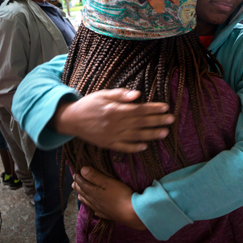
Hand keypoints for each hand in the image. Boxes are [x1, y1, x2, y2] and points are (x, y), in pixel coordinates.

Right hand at [54, 89, 174, 152]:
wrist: (71, 119)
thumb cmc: (89, 104)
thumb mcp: (103, 94)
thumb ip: (121, 95)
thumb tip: (138, 95)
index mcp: (115, 110)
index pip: (139, 109)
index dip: (153, 109)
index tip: (166, 107)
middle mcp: (115, 124)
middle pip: (141, 122)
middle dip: (157, 121)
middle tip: (171, 119)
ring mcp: (112, 136)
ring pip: (136, 136)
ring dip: (151, 134)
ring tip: (165, 133)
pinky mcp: (107, 144)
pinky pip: (124, 147)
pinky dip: (135, 147)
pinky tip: (145, 146)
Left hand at [72, 167, 145, 230]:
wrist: (130, 212)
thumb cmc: (120, 194)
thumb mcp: (108, 181)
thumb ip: (94, 176)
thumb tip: (82, 170)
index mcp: (93, 192)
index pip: (83, 184)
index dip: (78, 178)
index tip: (75, 173)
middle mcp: (94, 201)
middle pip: (84, 193)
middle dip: (78, 187)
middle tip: (73, 183)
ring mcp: (100, 209)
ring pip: (89, 202)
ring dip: (83, 197)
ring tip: (79, 195)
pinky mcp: (107, 214)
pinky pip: (97, 211)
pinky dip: (93, 208)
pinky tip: (94, 209)